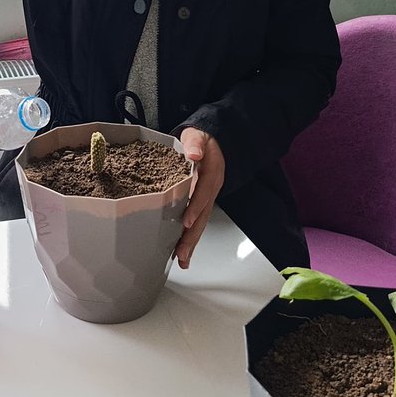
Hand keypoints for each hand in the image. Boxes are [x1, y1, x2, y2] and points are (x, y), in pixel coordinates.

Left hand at [175, 129, 225, 269]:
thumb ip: (195, 143)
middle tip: (182, 254)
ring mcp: (208, 198)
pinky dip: (191, 237)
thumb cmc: (202, 141)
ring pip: (202, 223)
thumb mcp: (198, 136)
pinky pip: (198, 221)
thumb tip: (193, 154)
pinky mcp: (202, 202)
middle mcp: (211, 190)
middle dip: (193, 236)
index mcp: (210, 175)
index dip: (195, 207)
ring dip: (192, 242)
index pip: (202, 193)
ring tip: (183, 260)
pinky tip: (182, 251)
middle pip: (203, 216)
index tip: (187, 222)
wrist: (213, 141)